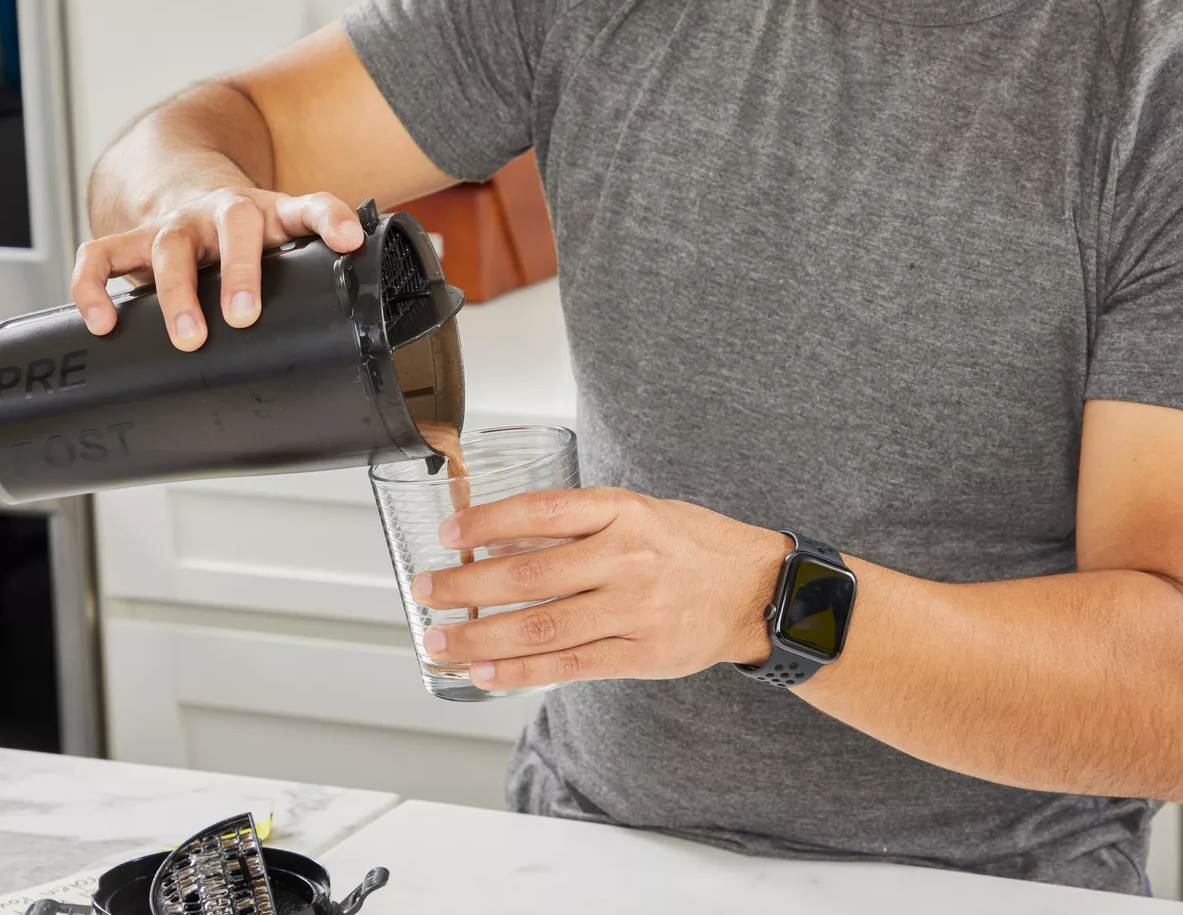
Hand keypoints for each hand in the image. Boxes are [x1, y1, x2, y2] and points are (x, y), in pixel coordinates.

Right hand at [71, 188, 365, 350]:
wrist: (185, 188)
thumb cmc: (247, 237)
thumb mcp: (285, 243)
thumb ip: (318, 274)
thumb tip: (363, 328)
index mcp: (271, 212)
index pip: (308, 205)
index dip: (329, 218)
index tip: (348, 239)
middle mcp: (221, 212)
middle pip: (233, 226)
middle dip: (239, 272)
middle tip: (243, 316)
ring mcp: (175, 225)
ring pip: (168, 246)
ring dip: (176, 292)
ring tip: (188, 338)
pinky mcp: (131, 240)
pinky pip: (101, 256)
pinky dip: (95, 287)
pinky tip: (102, 324)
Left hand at [412, 488, 795, 690]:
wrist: (757, 590)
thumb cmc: (690, 545)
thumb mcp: (638, 512)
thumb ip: (576, 527)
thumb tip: (499, 545)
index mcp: (623, 511)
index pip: (541, 511)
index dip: (486, 522)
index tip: (448, 534)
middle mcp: (626, 558)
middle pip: (530, 575)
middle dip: (466, 585)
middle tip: (425, 589)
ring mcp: (634, 610)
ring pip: (542, 627)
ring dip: (481, 637)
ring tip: (440, 638)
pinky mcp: (641, 654)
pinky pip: (569, 666)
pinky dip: (520, 672)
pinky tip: (485, 673)